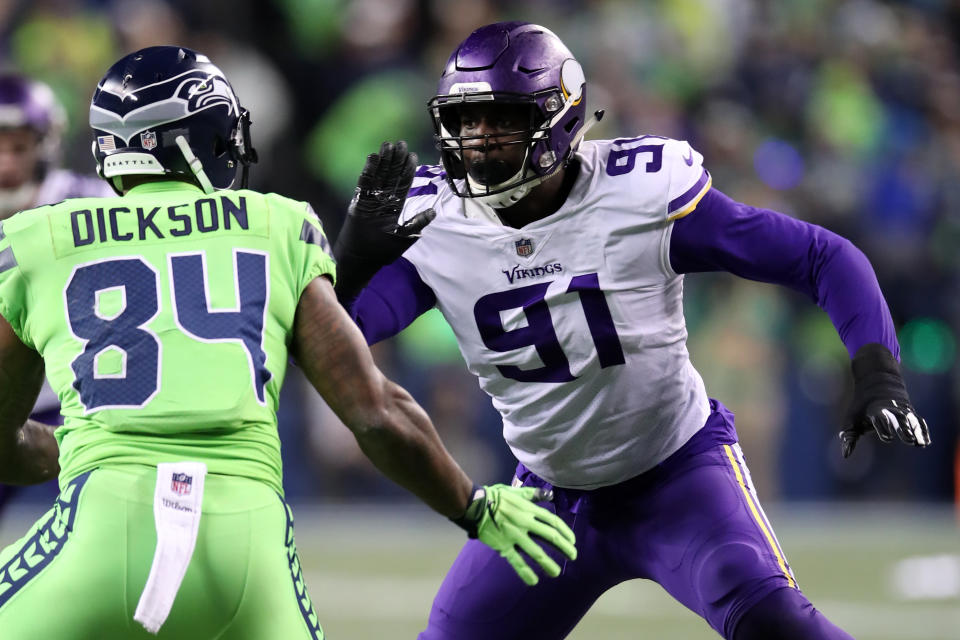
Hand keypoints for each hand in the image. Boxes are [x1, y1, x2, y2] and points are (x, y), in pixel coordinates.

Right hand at [333, 141, 434, 304]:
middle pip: (390, 176)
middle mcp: (382, 201)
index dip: (407, 170)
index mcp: (394, 208)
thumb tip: (434, 211)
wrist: (361, 261)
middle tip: (400, 143)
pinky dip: (368, 171)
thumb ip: (417, 223)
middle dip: (395, 160)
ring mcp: (370, 201)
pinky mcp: (358, 203)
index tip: (412, 155)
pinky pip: (364, 185)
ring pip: (378, 177)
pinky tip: (372, 158)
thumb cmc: (381, 253)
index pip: (402, 184)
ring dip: (383, 161)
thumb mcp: (404, 238)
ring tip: (387, 145)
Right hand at [452, 484, 576, 585]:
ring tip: (556, 572)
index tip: (572, 541)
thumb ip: (534, 495)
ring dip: (548, 564)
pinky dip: (525, 572)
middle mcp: (526, 522)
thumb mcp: (517, 492)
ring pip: (536, 552)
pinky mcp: (504, 546)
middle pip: (551, 537)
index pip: (553, 522)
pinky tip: (533, 581)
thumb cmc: (496, 497)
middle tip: (573, 556)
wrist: (476, 505)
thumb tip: (549, 495)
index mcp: (529, 509)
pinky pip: (516, 561)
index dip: (566, 532)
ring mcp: (515, 535)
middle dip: (565, 548)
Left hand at [839, 343, 930, 457]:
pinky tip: (926, 442)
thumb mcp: (852, 419)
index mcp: (874, 409)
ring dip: (916, 431)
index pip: (880, 418)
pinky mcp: (910, 412)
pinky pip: (918, 421)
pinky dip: (923, 430)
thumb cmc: (861, 407)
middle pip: (898, 419)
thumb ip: (849, 437)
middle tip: (909, 440)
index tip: (888, 438)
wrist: (878, 384)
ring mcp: (902, 409)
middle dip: (903, 429)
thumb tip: (845, 455)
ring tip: (921, 444)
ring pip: (911, 420)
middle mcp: (891, 409)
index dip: (884, 428)